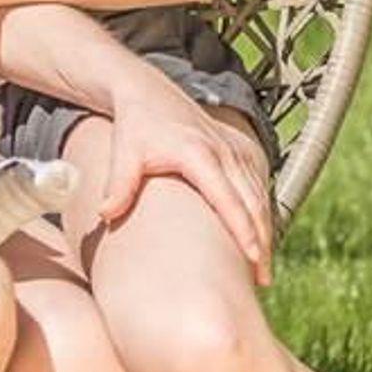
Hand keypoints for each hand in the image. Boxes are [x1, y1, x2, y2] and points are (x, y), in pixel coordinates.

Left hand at [100, 78, 274, 285]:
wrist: (146, 91)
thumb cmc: (135, 125)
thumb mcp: (124, 152)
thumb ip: (119, 184)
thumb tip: (106, 216)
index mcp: (200, 154)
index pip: (230, 199)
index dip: (244, 231)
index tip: (254, 259)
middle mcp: (224, 151)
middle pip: (254, 202)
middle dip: (262, 241)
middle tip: (263, 280)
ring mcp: (234, 148)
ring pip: (260, 195)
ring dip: (265, 229)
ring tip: (262, 269)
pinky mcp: (238, 148)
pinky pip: (258, 183)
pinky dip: (262, 210)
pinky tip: (260, 235)